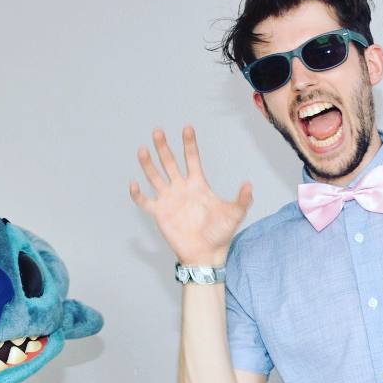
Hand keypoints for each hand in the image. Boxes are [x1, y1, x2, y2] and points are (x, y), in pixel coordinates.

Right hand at [130, 126, 252, 265]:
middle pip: (170, 163)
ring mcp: (169, 200)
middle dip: (164, 147)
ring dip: (148, 164)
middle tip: (158, 131)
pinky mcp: (159, 214)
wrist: (206, 254)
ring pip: (155, 177)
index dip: (189, 144)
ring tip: (142, 149)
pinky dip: (138, 194)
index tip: (187, 128)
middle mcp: (181, 188)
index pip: (192, 159)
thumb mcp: (235, 214)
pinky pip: (145, 202)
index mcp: (198, 184)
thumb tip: (249, 184)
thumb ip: (243, 199)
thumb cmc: (221, 234)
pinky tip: (134, 184)